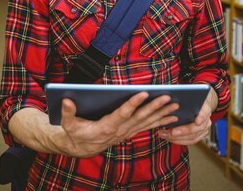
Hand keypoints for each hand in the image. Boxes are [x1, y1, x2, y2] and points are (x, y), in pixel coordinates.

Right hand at [59, 92, 178, 157]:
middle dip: (155, 107)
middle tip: (168, 97)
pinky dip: (160, 121)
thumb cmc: (75, 133)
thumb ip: (67, 113)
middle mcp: (120, 130)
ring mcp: (126, 132)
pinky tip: (171, 116)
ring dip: (162, 114)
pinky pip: (147, 127)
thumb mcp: (68, 124)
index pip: (123, 113)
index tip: (144, 93)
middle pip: (140, 117)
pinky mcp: (130, 132)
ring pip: (147, 122)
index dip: (133, 103)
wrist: (81, 148)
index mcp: (107, 127)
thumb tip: (67, 101)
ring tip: (175, 106)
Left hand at [157, 87, 216, 145]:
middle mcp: (207, 119)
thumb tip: (168, 96)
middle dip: (184, 131)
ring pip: (193, 137)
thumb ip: (183, 95)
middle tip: (172, 132)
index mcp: (205, 107)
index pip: (205, 111)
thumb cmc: (192, 98)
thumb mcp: (190, 94)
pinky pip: (190, 141)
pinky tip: (169, 138)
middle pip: (198, 127)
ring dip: (178, 138)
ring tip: (165, 135)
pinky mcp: (200, 135)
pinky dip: (179, 141)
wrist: (201, 103)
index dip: (202, 116)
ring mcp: (204, 129)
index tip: (197, 121)